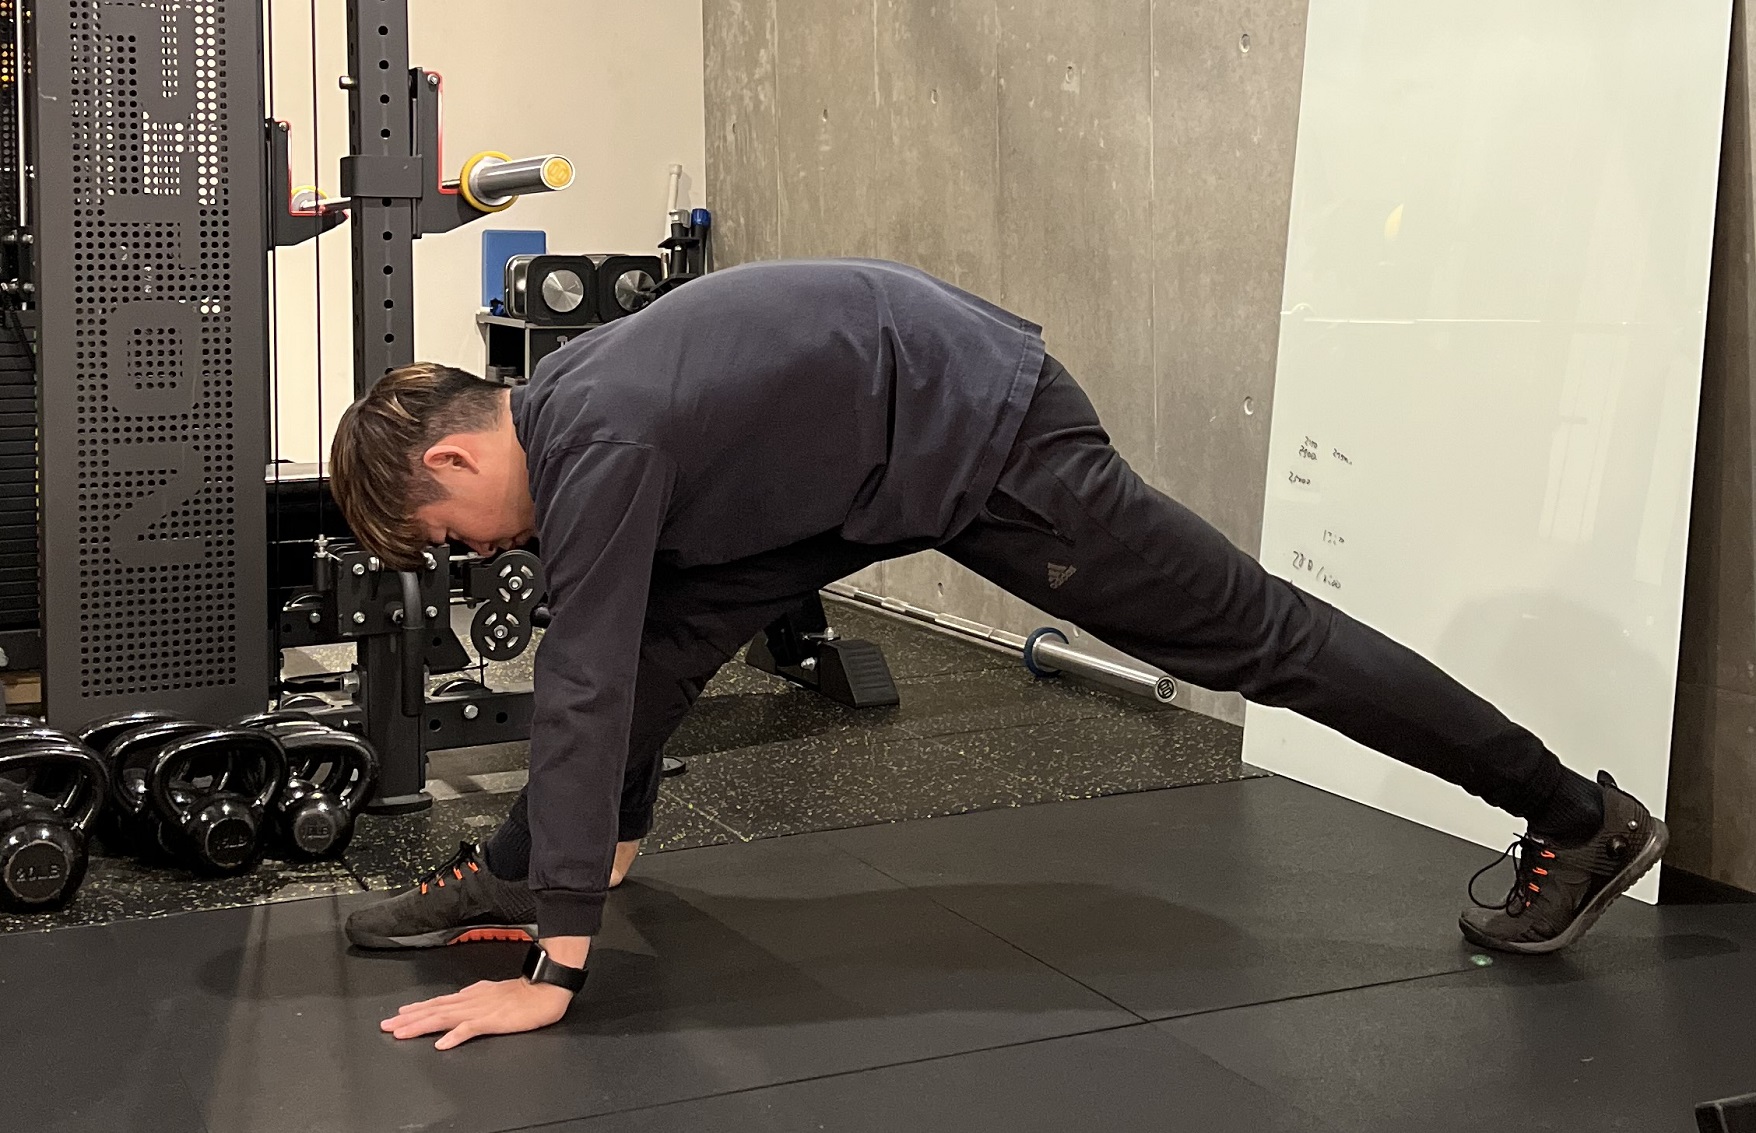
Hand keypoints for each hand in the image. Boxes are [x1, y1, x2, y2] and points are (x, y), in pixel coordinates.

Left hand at [382, 977, 572, 1048]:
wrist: (546, 988)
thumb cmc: (526, 992)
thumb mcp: (496, 991)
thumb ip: (477, 995)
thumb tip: (459, 997)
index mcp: (473, 995)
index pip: (439, 1002)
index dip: (418, 1009)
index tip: (399, 1015)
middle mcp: (471, 1001)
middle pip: (434, 1010)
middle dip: (409, 1019)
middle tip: (387, 1026)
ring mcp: (481, 1010)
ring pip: (444, 1018)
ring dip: (421, 1025)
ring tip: (402, 1033)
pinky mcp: (493, 1020)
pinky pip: (470, 1029)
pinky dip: (454, 1036)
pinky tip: (441, 1044)